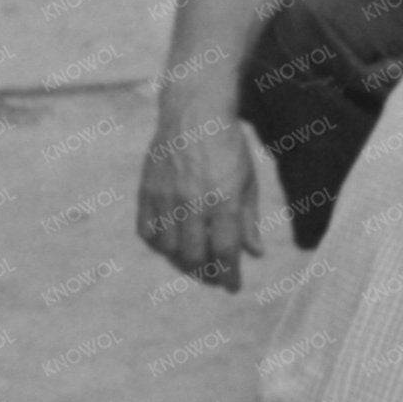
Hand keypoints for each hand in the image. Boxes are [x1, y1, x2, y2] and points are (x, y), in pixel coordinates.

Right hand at [138, 108, 264, 290]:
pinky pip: (147, 232)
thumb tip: (255, 253)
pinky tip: (170, 246)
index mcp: (223, 200)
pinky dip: (158, 246)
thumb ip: (249, 220)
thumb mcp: (248, 181)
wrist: (193, 114)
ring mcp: (166, 198)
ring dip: (182, 263)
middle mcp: (192, 203)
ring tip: (194, 264)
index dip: (229, 275)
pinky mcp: (147, 192)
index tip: (232, 286)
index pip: (225, 251)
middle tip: (213, 277)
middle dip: (206, 274)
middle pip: (194, 256)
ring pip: (169, 249)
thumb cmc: (228, 147)